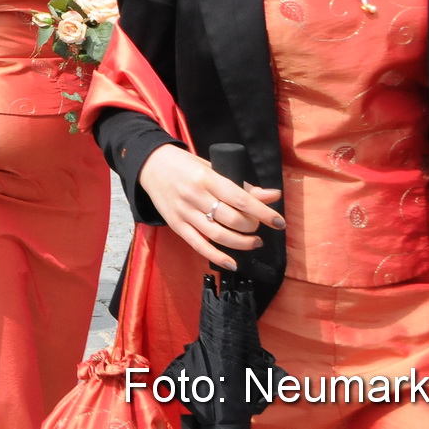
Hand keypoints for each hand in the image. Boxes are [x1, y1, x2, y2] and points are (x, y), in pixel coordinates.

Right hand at [136, 144, 284, 270]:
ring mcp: (184, 212)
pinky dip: (216, 257)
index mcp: (206, 178)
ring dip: (241, 243)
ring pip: (218, 235)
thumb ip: (240, 185)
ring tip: (254, 242)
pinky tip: (232, 263)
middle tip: (259, 226)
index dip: (261, 212)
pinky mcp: (176, 225)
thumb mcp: (212, 168)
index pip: (239, 198)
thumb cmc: (185, 165)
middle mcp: (195, 195)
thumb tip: (272, 195)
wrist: (150, 165)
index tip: (278, 222)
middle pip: (231, 219)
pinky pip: (198, 245)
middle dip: (252, 226)